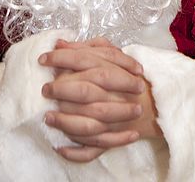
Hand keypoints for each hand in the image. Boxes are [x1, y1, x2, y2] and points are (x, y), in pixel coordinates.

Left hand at [38, 37, 161, 161]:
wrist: (151, 102)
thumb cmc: (125, 75)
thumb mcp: (108, 54)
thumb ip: (84, 48)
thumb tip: (59, 43)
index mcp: (110, 70)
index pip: (83, 60)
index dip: (61, 58)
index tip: (43, 59)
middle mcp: (112, 94)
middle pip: (85, 90)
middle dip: (62, 89)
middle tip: (45, 89)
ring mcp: (113, 120)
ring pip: (88, 123)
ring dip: (65, 121)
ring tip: (48, 117)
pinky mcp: (111, 139)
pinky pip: (93, 150)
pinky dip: (76, 151)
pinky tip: (60, 147)